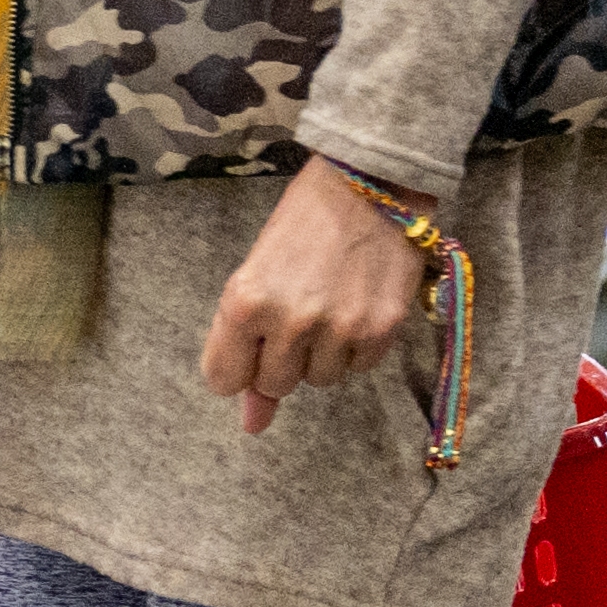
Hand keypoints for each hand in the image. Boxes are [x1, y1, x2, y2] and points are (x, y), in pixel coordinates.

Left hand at [199, 158, 426, 438]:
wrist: (371, 181)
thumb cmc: (304, 221)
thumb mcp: (258, 275)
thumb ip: (248, 350)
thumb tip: (252, 426)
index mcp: (246, 302)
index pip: (225, 379)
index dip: (240, 360)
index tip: (254, 338)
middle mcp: (291, 320)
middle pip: (276, 384)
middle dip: (282, 358)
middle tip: (297, 312)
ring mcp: (339, 328)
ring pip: (320, 379)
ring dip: (323, 352)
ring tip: (331, 303)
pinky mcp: (381, 329)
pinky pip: (360, 367)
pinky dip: (357, 345)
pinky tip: (358, 304)